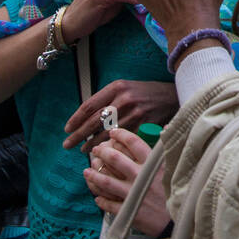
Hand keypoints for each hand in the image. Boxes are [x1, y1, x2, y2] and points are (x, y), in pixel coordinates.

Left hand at [63, 80, 178, 152]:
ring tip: (83, 150)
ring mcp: (135, 113)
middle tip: (67, 144)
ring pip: (107, 133)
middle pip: (94, 121)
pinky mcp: (144, 125)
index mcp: (117, 87)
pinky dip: (112, 147)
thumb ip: (107, 99)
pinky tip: (105, 152)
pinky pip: (123, 140)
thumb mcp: (126, 88)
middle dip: (78, 135)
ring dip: (92, 144)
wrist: (172, 96)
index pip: (89, 105)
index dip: (76, 119)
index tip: (67, 129)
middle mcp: (124, 99)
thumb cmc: (145, 93)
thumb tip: (86, 117)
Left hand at [85, 128, 170, 237]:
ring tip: (87, 171)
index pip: (133, 143)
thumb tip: (168, 127)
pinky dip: (101, 199)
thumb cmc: (180, 192)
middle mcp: (140, 176)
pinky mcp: (128, 211)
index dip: (121, 135)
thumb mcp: (177, 166)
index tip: (113, 133)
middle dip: (102, 152)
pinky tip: (97, 196)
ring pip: (106, 181)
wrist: (180, 221)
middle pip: (115, 159)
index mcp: (153, 164)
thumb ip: (169, 147)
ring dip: (94, 175)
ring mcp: (132, 194)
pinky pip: (108, 204)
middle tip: (97, 149)